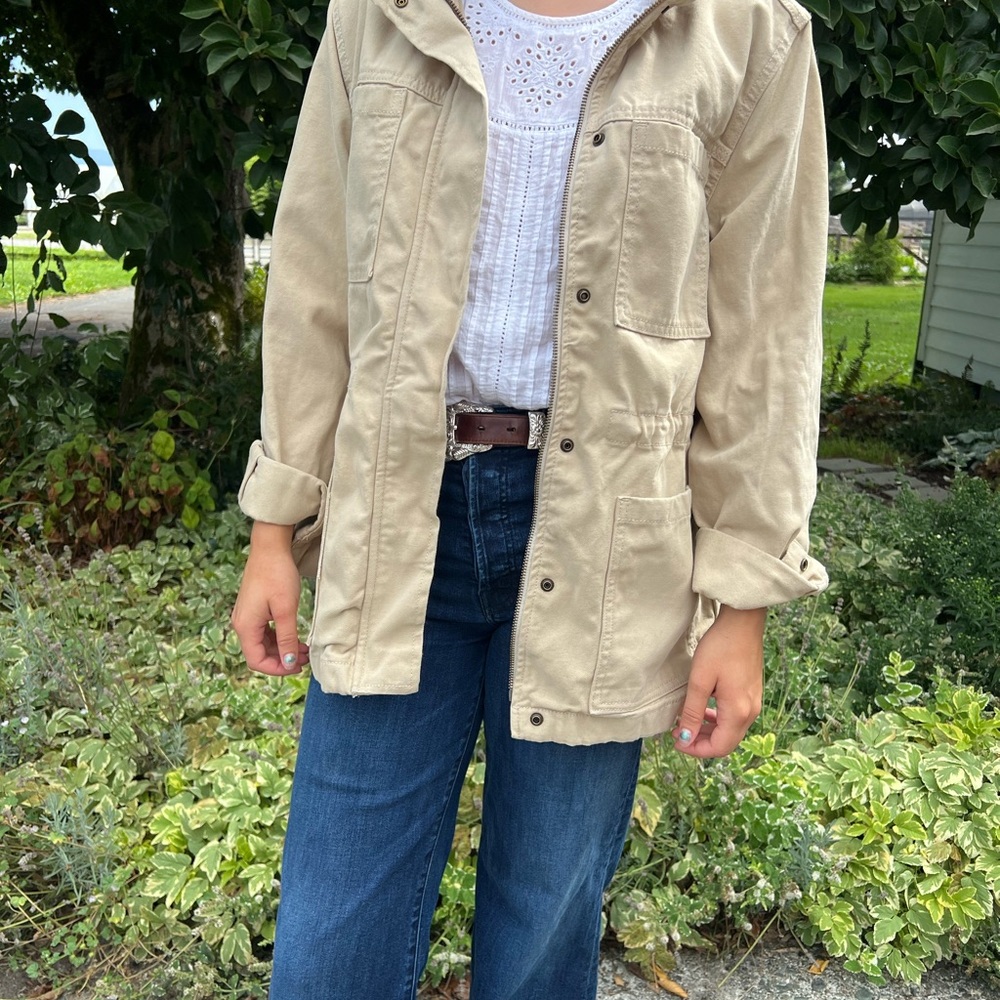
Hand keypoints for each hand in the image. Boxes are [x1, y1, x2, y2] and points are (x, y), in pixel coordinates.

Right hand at [231, 522, 308, 675]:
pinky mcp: (254, 609)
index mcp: (245, 626)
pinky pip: (264, 632)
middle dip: (282, 660)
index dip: (277, 669)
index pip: (256, 661)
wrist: (270, 548)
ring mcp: (246, 616)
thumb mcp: (286, 610)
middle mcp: (241, 624)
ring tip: (304, 649)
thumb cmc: (277, 575)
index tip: (297, 667)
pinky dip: (279, 638)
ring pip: (263, 644)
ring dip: (282, 649)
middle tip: (306, 658)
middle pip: (259, 654)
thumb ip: (287, 638)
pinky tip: (295, 637)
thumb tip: (289, 662)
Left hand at [671, 605, 764, 757]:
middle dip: (701, 742)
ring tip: (687, 722)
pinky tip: (703, 709)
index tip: (676, 742)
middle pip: (726, 742)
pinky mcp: (752, 693)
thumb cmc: (720, 647)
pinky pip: (735, 717)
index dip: (696, 750)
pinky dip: (718, 719)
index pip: (719, 747)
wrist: (742, 623)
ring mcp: (754, 702)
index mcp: (738, 711)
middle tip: (678, 734)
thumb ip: (693, 712)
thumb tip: (686, 738)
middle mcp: (751, 711)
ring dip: (709, 731)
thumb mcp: (700, 680)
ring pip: (730, 730)